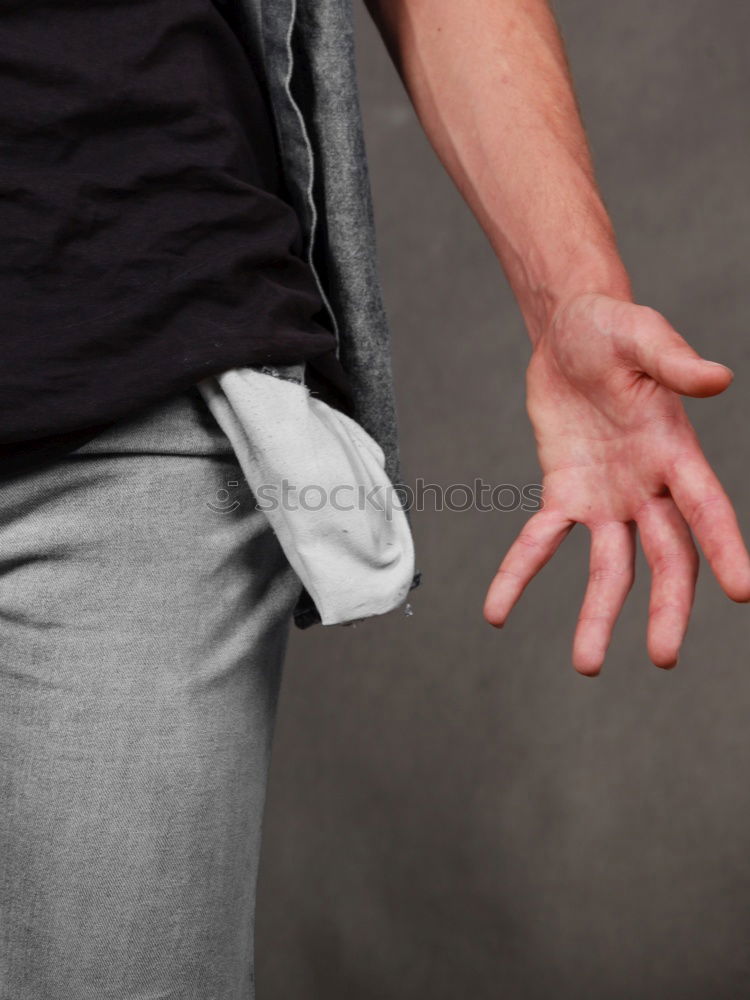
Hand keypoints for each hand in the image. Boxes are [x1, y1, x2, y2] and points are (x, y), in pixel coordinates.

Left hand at [483, 292, 749, 673]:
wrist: (570, 332)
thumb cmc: (613, 329)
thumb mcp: (641, 336)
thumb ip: (673, 361)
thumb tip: (718, 378)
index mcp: (674, 451)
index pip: (706, 507)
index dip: (726, 546)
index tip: (743, 592)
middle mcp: (648, 485)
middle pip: (667, 556)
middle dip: (667, 606)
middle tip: (663, 658)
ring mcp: (608, 495)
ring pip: (612, 566)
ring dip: (600, 613)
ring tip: (587, 664)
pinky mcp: (565, 492)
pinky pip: (542, 541)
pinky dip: (520, 573)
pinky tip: (496, 611)